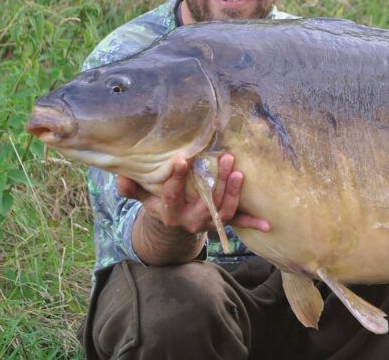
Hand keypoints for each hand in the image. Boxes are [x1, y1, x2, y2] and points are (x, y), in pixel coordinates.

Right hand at [117, 153, 270, 234]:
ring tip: (239, 170)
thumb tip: (120, 176)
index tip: (181, 160)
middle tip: (226, 159)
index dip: (177, 180)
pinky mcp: (221, 223)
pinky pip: (237, 223)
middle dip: (217, 184)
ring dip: (233, 193)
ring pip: (223, 211)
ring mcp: (207, 223)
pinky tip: (268, 223)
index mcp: (170, 212)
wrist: (172, 228)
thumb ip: (132, 188)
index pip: (173, 195)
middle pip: (205, 204)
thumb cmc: (159, 202)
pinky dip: (252, 222)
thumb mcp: (143, 196)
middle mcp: (190, 220)